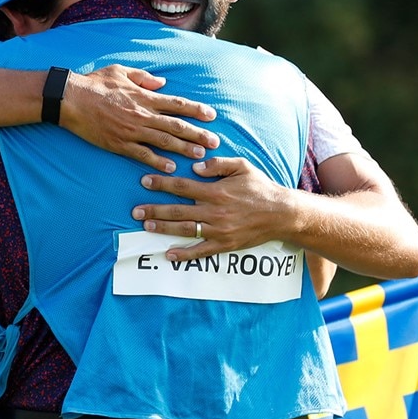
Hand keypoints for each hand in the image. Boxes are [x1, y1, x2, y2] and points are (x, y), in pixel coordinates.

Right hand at [60, 65, 219, 171]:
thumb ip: (144, 77)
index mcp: (144, 97)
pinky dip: (158, 161)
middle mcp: (142, 114)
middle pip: (176, 126)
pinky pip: (142, 154)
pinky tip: (171, 168)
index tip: (211, 115)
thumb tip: (162, 83)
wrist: (71, 99)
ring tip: (201, 156)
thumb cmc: (95, 83)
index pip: (177, 104)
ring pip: (164, 142)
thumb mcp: (121, 71)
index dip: (196, 110)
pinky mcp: (119, 144)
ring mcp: (131, 131)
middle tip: (215, 141)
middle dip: (198, 134)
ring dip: (184, 149)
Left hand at [132, 157, 290, 260]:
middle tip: (135, 211)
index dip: (162, 184)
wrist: (282, 214)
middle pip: (178, 210)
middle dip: (154, 210)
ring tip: (146, 227)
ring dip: (163, 229)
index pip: (183, 187)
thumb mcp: (242, 166)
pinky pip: (201, 251)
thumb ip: (217, 164)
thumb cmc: (261, 188)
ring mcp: (219, 230)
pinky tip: (169, 254)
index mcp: (217, 191)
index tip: (144, 182)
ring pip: (185, 230)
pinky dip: (184, 254)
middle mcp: (215, 211)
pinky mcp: (225, 244)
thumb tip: (195, 167)